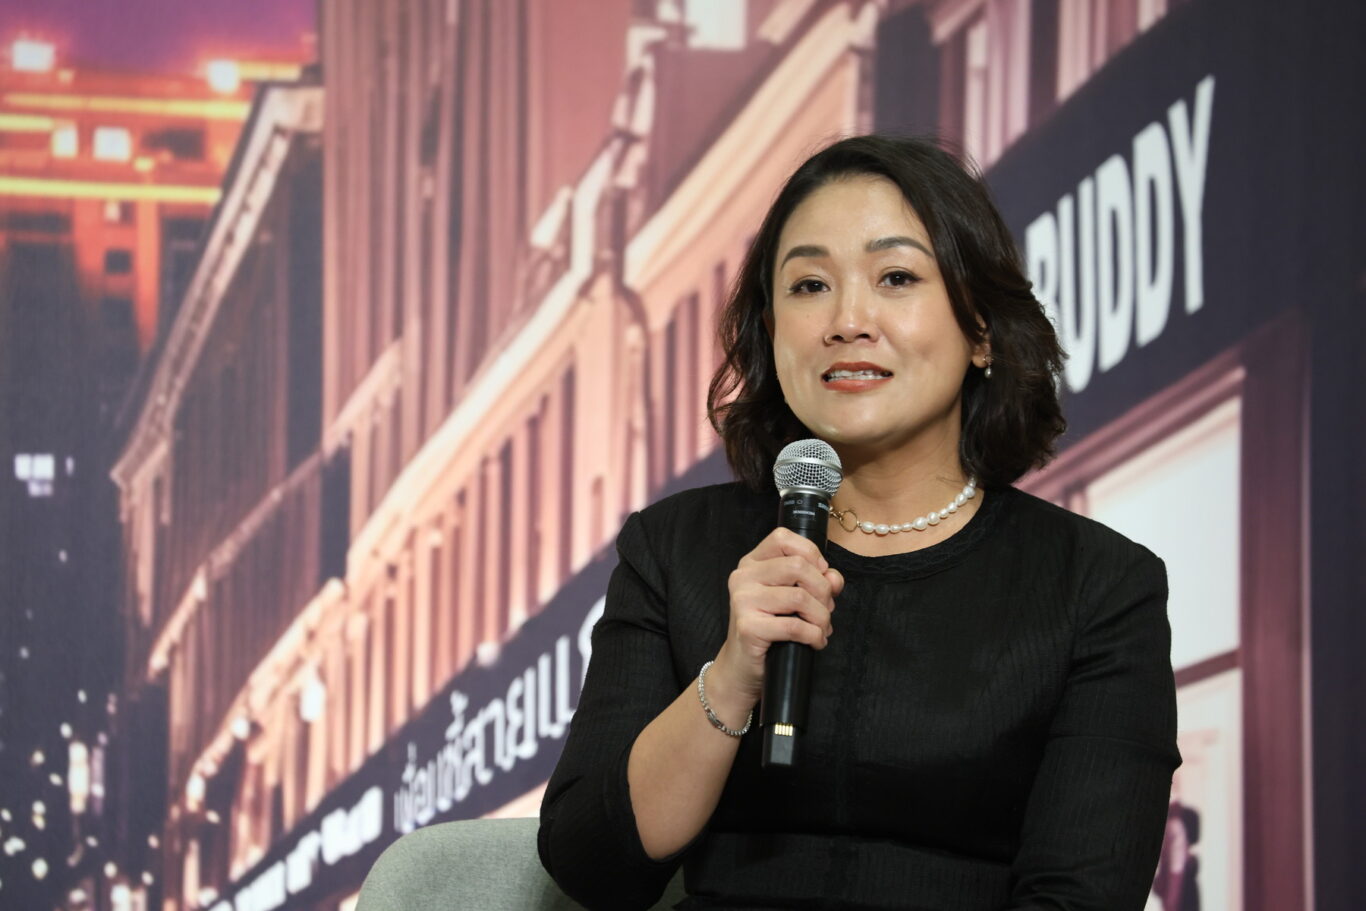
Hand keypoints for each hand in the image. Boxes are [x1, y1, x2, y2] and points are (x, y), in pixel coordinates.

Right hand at [708, 528, 843, 712]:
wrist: (742, 667)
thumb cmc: (770, 628)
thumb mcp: (792, 598)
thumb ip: (816, 581)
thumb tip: (834, 578)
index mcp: (752, 563)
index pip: (783, 538)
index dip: (811, 554)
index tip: (820, 575)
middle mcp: (743, 577)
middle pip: (798, 566)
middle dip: (823, 590)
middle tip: (825, 609)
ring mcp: (743, 601)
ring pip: (800, 597)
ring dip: (822, 617)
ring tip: (822, 629)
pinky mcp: (748, 627)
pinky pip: (795, 626)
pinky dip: (814, 636)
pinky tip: (815, 642)